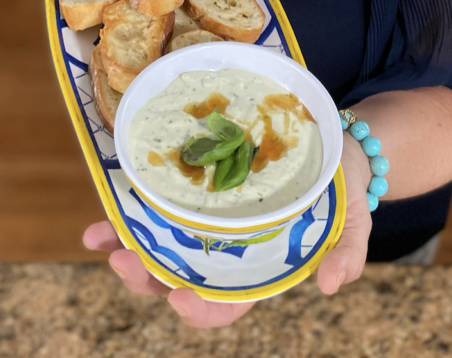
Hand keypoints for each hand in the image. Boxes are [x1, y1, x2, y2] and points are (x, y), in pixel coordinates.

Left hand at [82, 135, 371, 326]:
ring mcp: (208, 220)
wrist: (335, 141)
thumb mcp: (353, 218)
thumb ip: (348, 251)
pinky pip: (161, 203)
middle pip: (180, 277)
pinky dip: (133, 207)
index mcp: (260, 268)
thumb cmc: (343, 186)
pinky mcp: (198, 188)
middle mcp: (227, 250)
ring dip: (127, 245)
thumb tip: (331, 283)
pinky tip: (111, 200)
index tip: (179, 299)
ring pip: (161, 244)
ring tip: (98, 236)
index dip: (201, 309)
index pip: (227, 304)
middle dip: (146, 276)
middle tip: (121, 260)